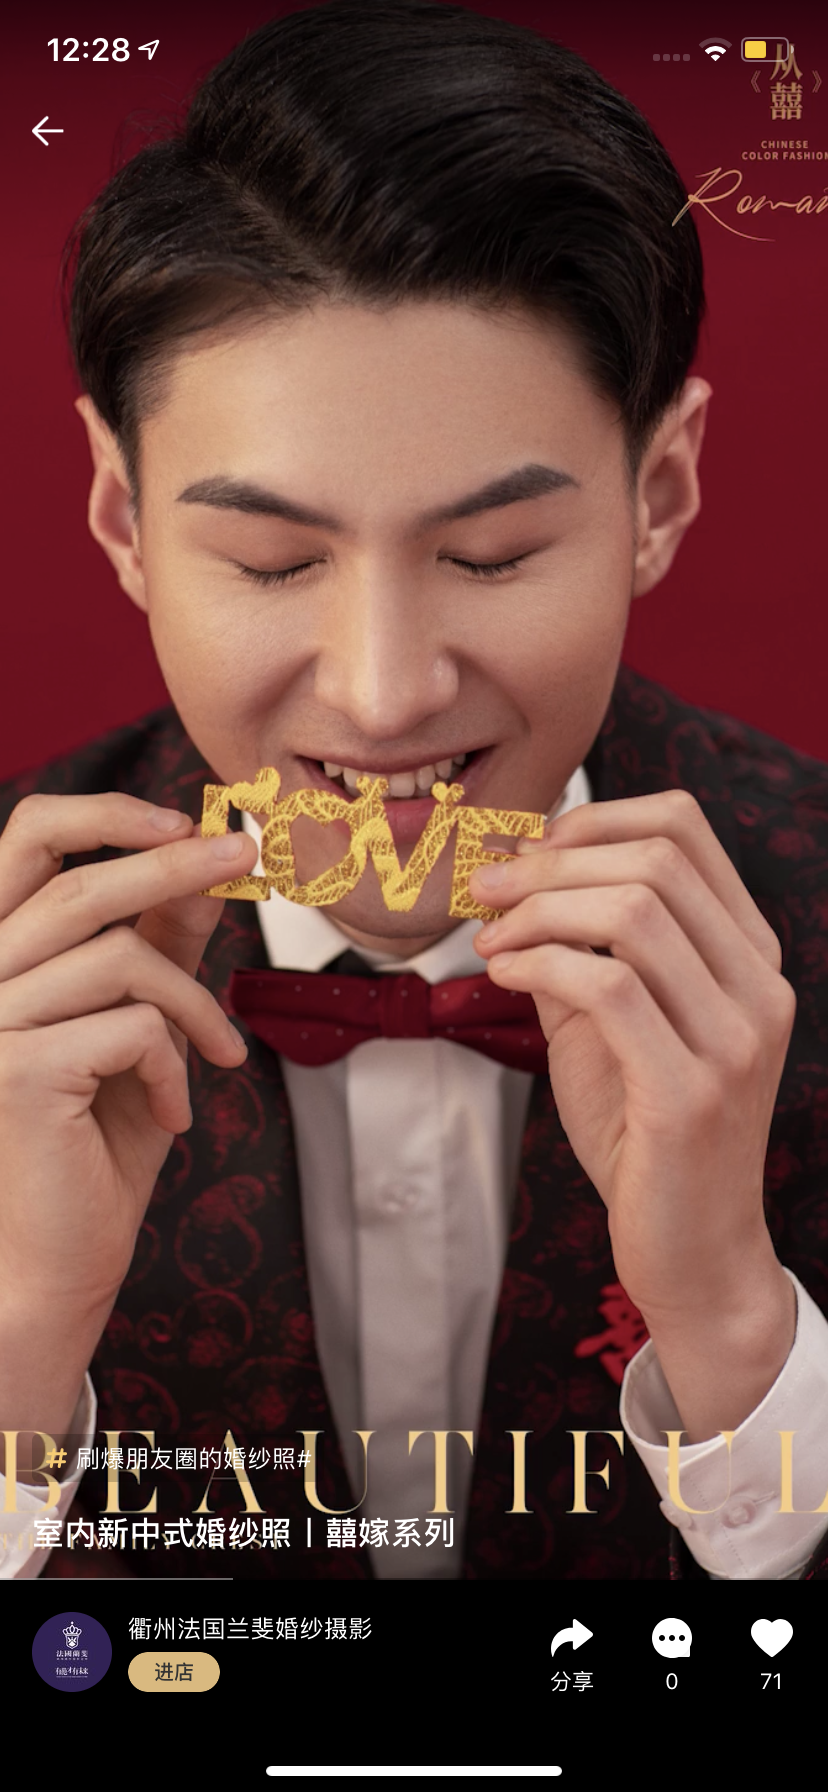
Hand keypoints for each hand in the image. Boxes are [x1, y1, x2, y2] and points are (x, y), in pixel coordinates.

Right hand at [0, 793, 258, 1315]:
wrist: (56, 1265)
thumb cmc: (94, 1148)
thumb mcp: (139, 1027)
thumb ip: (160, 947)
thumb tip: (208, 867)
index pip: (27, 836)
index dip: (105, 812)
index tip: (184, 819)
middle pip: (82, 883)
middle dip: (177, 863)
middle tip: (248, 858)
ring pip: (124, 960)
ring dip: (194, 1009)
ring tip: (214, 1057)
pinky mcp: (14, 1069)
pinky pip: (132, 1027)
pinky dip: (174, 1066)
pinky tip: (172, 1114)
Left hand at [470, 790, 796, 1434]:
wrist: (693, 1253)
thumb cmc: (646, 1136)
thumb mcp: (609, 1025)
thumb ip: (578, 948)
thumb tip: (511, 873)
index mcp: (749, 955)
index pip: (686, 826)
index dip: (592, 818)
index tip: (526, 852)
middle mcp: (758, 986)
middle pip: (656, 858)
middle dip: (551, 861)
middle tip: (487, 890)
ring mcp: (735, 1039)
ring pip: (633, 912)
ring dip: (539, 912)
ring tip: (491, 940)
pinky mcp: (692, 1092)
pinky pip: (609, 988)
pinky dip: (541, 965)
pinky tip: (504, 977)